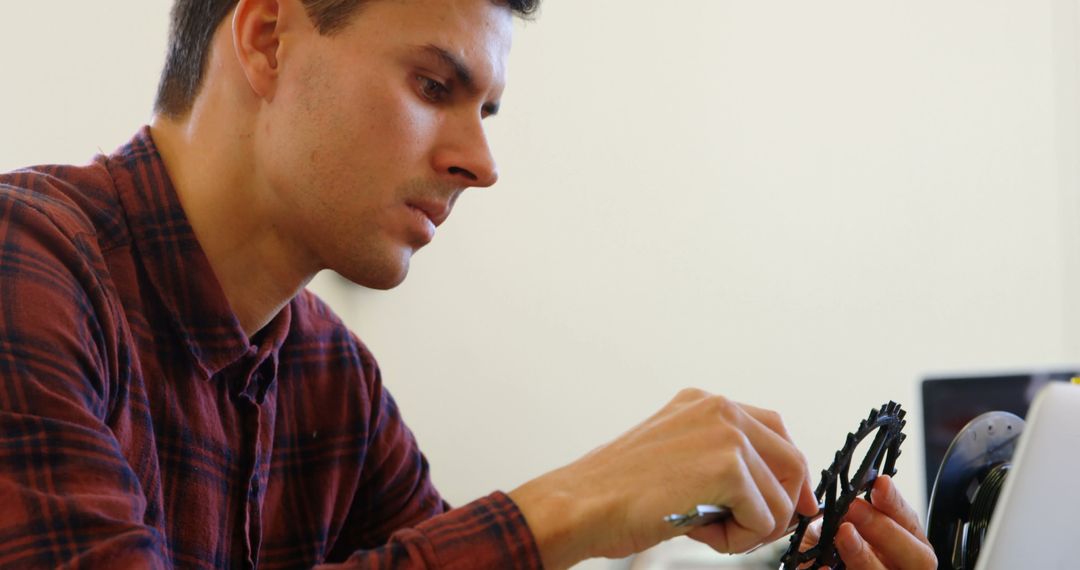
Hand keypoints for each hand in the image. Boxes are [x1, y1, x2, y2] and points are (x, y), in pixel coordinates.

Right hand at [508, 388, 817, 568]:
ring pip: (780, 498)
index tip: (792, 505)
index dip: (788, 473)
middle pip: (790, 459)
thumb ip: (718, 457)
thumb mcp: (674, 456)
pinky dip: (739, 539)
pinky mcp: (728, 467)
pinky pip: (764, 518)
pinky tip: (700, 533)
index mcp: (704, 402)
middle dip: (782, 504)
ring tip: (706, 530)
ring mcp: (726, 434)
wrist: (582, 503)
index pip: (774, 430)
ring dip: (750, 528)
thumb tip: (769, 491)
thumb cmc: (617, 492)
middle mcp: (719, 408)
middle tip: (753, 530)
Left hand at [798, 475, 935, 568]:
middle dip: (887, 530)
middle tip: (854, 508)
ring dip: (866, 555)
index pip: (911, 524)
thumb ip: (842, 517)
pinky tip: (825, 568)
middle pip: (919, 557)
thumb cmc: (820, 553)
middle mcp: (901, 568)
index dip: (897, 504)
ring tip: (843, 534)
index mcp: (900, 547)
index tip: (879, 483)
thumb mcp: (829, 530)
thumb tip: (847, 501)